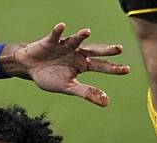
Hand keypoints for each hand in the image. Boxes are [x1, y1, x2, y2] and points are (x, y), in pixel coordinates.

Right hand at [0, 22, 129, 106]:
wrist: (29, 67)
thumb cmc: (50, 77)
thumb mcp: (68, 87)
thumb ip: (87, 93)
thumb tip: (107, 102)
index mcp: (82, 65)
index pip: (101, 66)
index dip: (113, 68)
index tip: (126, 70)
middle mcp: (76, 53)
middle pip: (94, 51)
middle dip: (105, 50)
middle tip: (119, 49)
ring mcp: (64, 46)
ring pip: (75, 40)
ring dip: (80, 35)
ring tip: (86, 32)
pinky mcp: (50, 41)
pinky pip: (55, 35)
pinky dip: (58, 31)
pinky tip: (61, 26)